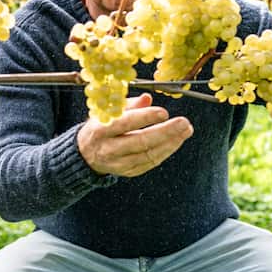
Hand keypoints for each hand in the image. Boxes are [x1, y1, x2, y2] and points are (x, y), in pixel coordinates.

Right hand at [77, 93, 192, 176]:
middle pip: (139, 142)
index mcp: (100, 130)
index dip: (144, 118)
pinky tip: (176, 141)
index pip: (124, 123)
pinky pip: (150, 163)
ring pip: (148, 155)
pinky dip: (165, 152)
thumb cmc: (100, 127)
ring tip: (186, 131)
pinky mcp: (127, 172)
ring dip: (170, 143)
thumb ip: (128, 105)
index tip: (163, 112)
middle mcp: (108, 149)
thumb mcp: (107, 113)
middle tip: (183, 122)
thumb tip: (148, 98)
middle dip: (165, 132)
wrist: (85, 154)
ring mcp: (118, 163)